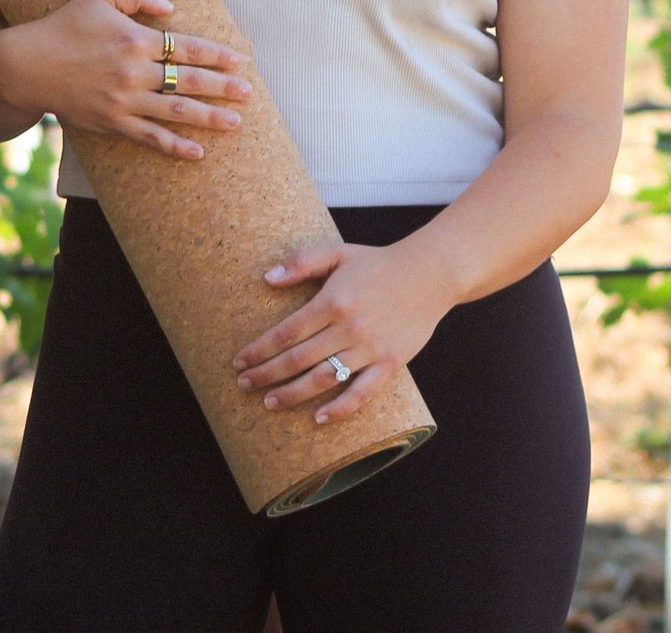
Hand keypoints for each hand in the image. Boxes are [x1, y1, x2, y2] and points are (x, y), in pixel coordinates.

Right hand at [0, 0, 249, 159]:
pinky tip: (197, 152)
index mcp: (135, 39)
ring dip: (208, 117)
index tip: (238, 61)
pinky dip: (174, 146)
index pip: (186, 47)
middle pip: (188, 81)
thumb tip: (171, 7)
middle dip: (222, 87)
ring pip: (175, 111)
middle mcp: (134, 72)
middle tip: (248, 94)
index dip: (215, 55)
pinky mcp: (111, 122)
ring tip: (234, 123)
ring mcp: (123, 101)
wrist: (24, 65)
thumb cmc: (62, 26)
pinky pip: (149, 137)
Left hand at [232, 242, 452, 423]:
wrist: (431, 273)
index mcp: (333, 301)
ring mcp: (371, 348)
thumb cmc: (379, 263)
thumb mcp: (338, 253)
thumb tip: (266, 278)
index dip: (259, 350)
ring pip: (324, 378)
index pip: (286, 332)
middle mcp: (349, 327)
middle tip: (244, 385)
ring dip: (293, 394)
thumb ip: (301, 262)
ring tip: (270, 403)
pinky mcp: (391, 363)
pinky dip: (340, 408)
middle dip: (266, 375)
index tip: (239, 362)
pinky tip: (319, 418)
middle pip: (298, 359)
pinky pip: (362, 392)